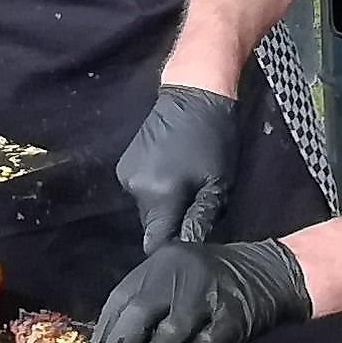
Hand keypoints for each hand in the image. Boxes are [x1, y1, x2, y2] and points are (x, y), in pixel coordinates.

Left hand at [89, 239, 310, 342]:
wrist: (271, 270)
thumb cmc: (216, 282)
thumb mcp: (178, 280)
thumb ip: (151, 304)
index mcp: (159, 262)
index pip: (119, 299)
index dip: (104, 334)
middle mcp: (178, 271)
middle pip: (137, 312)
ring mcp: (206, 291)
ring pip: (169, 331)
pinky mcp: (231, 313)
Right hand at [120, 83, 239, 247]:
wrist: (193, 93)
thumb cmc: (212, 139)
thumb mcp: (217, 183)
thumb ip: (200, 218)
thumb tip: (190, 247)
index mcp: (158, 196)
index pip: (155, 241)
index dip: (170, 249)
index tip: (186, 247)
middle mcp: (134, 189)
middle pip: (151, 224)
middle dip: (170, 224)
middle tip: (194, 212)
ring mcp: (126, 175)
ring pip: (147, 208)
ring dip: (164, 206)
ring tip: (186, 189)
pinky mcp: (124, 164)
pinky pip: (141, 191)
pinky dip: (156, 190)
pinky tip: (173, 175)